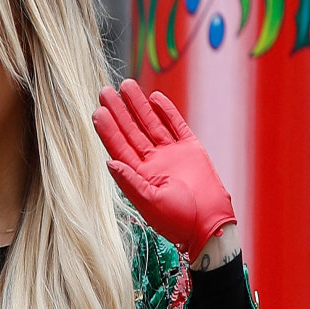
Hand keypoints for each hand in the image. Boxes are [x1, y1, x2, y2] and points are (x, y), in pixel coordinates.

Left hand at [96, 79, 236, 260]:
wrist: (211, 223)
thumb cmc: (179, 220)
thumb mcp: (150, 204)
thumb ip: (130, 182)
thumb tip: (109, 162)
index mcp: (140, 177)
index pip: (120, 148)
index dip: (108, 130)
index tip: (98, 111)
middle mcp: (153, 163)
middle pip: (132, 132)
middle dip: (119, 112)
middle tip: (105, 91)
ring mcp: (171, 155)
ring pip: (151, 124)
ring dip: (139, 106)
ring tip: (126, 85)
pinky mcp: (191, 149)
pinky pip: (176, 125)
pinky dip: (166, 110)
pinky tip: (154, 97)